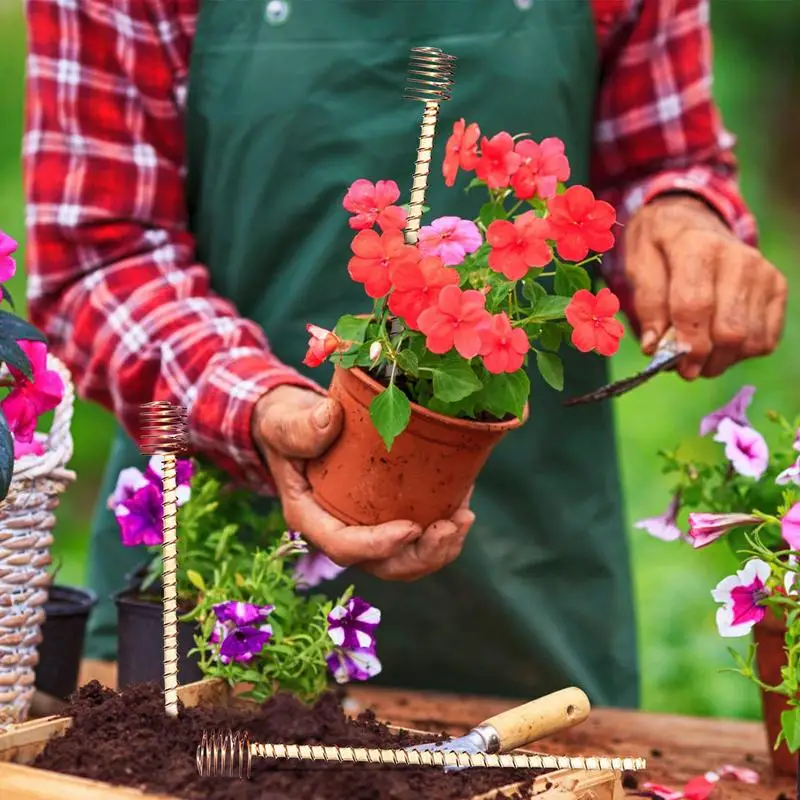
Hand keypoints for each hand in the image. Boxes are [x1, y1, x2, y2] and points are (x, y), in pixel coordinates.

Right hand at [252, 385, 474, 580]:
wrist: (293, 425)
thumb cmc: (285, 426)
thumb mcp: (283, 423)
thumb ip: (300, 426)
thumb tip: (330, 417)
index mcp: (310, 517)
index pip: (344, 547)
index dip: (379, 546)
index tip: (412, 527)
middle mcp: (338, 532)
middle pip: (383, 566)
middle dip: (421, 556)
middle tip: (451, 527)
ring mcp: (363, 528)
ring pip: (404, 559)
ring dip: (439, 549)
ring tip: (464, 519)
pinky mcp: (383, 516)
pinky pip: (415, 539)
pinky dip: (441, 530)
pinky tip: (462, 503)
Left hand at [624, 195, 787, 378]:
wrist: (691, 219)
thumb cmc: (659, 246)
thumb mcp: (639, 265)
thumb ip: (648, 304)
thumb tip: (654, 347)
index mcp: (696, 246)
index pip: (695, 307)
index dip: (688, 345)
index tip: (677, 367)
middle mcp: (737, 258)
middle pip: (730, 330)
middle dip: (705, 359)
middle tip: (685, 368)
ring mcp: (762, 272)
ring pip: (750, 340)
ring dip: (722, 359)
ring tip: (700, 353)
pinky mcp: (776, 286)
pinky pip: (766, 339)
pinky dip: (742, 352)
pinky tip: (720, 343)